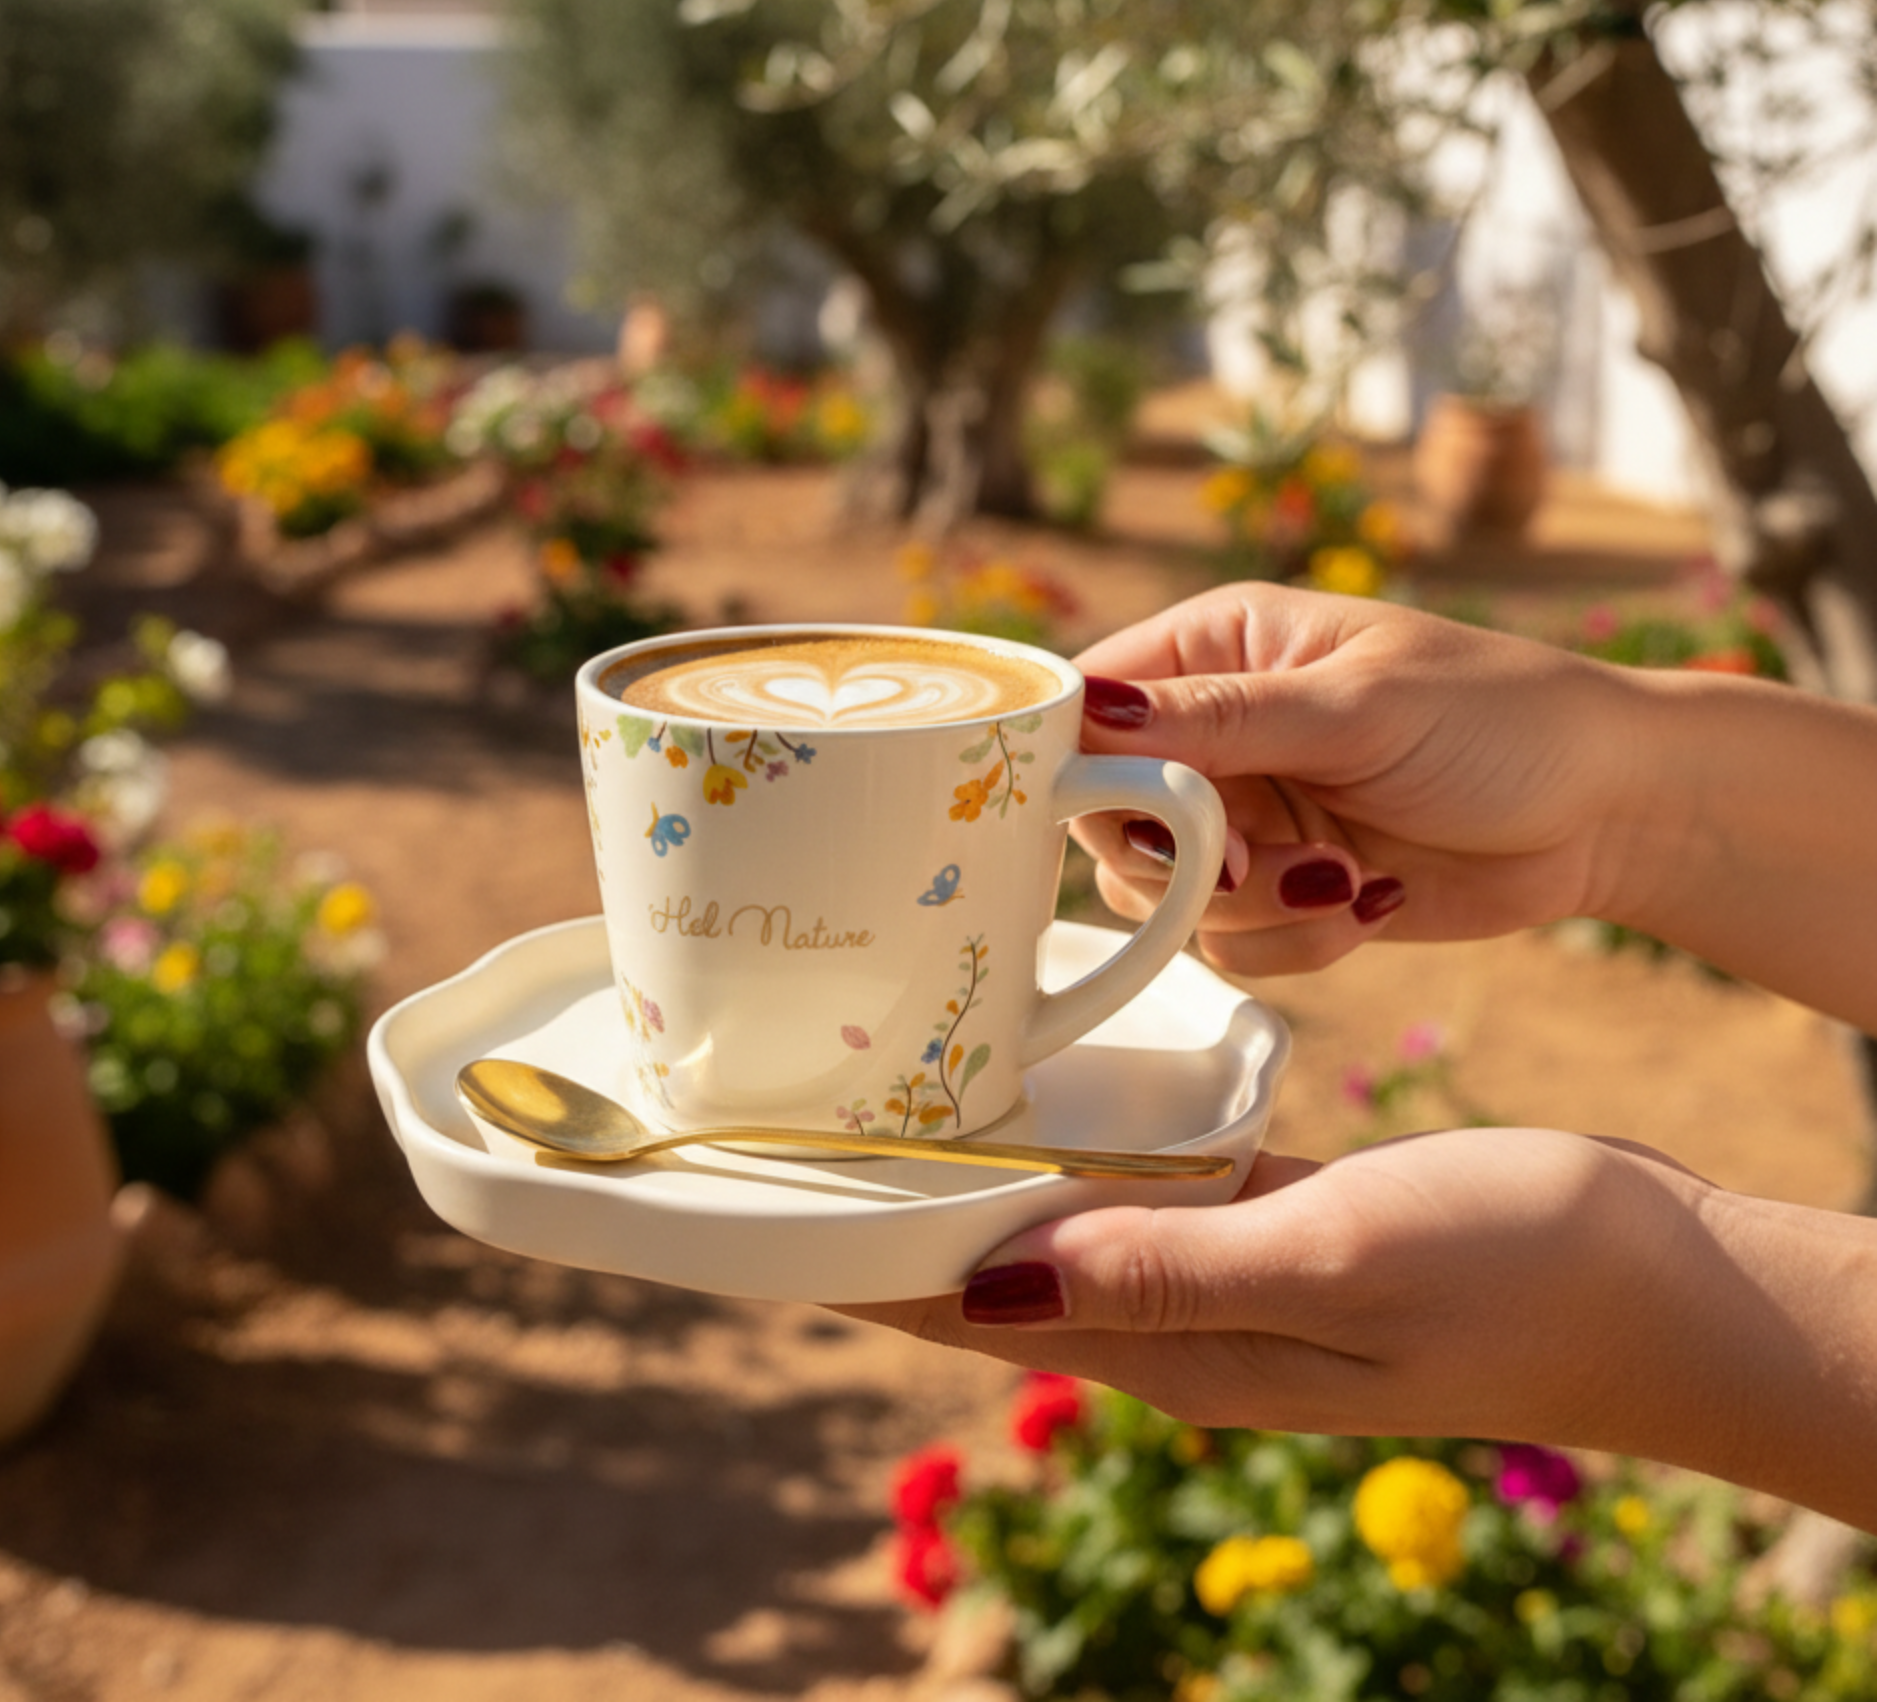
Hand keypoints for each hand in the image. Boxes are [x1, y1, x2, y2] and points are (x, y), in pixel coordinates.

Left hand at [837, 1128, 1876, 1528]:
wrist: (1673, 1284)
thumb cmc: (1518, 1273)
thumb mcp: (1331, 1262)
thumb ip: (1163, 1273)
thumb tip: (984, 1286)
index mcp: (1183, 1343)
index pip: (975, 1314)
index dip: (866, 1269)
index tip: (763, 1213)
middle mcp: (1189, 1314)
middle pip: (1000, 1270)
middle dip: (899, 1220)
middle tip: (800, 1135)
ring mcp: (1239, 1269)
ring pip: (1070, 1220)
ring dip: (987, 1179)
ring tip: (894, 1104)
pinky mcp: (1288, 1217)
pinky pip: (1158, 1183)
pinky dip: (1096, 1147)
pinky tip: (1059, 1093)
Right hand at [1072, 585, 1643, 974]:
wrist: (1613, 814)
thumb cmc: (1499, 719)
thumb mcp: (1355, 707)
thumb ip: (1218, 717)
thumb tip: (1086, 710)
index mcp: (1220, 646)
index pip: (1089, 700)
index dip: (1080, 763)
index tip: (1130, 811)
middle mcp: (1216, 730)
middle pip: (1106, 812)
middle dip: (1178, 854)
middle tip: (1247, 858)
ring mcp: (1247, 815)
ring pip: (1159, 891)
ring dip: (1245, 905)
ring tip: (1340, 878)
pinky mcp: (1283, 889)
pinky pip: (1225, 940)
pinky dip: (1291, 940)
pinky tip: (1368, 901)